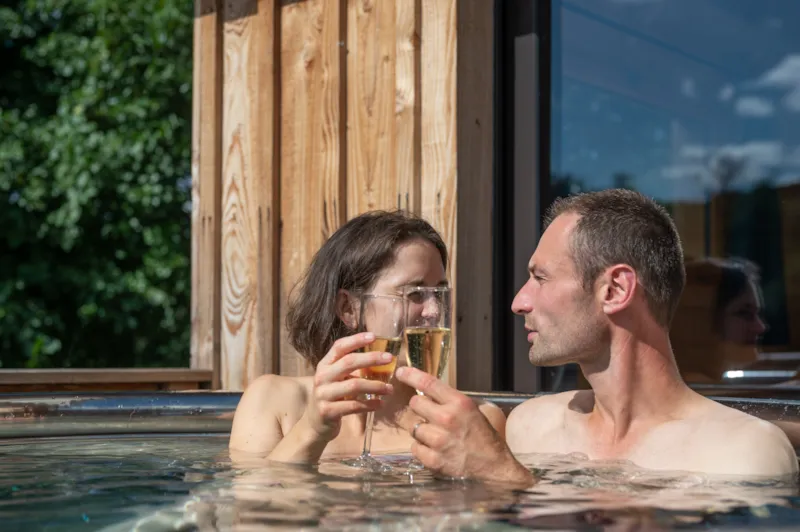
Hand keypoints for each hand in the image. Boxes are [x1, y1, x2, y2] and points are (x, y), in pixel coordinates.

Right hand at [303, 332, 394, 439]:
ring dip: (376, 386)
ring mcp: (323, 394)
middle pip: (349, 363)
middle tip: (389, 358)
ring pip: (354, 385)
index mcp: (324, 365)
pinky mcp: (328, 411)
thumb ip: (350, 368)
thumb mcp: (336, 379)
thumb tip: (380, 358)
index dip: (356, 340)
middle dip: (371, 358)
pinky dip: (370, 405)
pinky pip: (354, 406)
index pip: (339, 347)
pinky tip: (381, 404)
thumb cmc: (331, 396)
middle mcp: (322, 377)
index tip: (373, 336)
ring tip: (390, 389)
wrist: (314, 423)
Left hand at [394, 366, 534, 487]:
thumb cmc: (483, 436)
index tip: (400, 372)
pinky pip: (415, 447)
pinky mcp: (433, 460)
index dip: (410, 375)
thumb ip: (449, 401)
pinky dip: (422, 448)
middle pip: (415, 404)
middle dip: (420, 407)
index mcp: (459, 403)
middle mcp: (446, 419)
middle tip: (429, 414)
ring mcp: (438, 441)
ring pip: (413, 427)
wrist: (494, 467)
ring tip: (437, 436)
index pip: (428, 383)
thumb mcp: (471, 410)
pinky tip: (435, 449)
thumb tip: (426, 393)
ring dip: (422, 430)